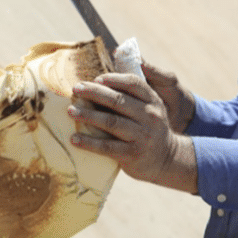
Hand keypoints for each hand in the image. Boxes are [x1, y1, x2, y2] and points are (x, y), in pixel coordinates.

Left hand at [67, 73, 197, 192]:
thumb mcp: (150, 109)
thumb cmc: (149, 129)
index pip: (133, 83)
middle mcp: (149, 116)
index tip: (95, 78)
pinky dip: (89, 142)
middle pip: (118, 100)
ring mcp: (141, 135)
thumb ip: (132, 97)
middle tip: (75, 89)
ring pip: (111, 122)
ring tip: (71, 111)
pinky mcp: (132, 154)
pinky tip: (74, 139)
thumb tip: (98, 82)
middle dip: (94, 92)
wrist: (166, 159)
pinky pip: (107, 146)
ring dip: (88, 115)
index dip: (113, 79)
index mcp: (152, 101)